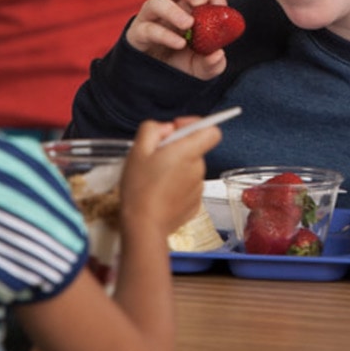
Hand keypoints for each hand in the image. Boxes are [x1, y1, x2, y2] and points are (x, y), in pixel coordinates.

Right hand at [120, 117, 220, 236]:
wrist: (144, 225)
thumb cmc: (140, 188)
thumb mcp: (138, 150)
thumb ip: (153, 130)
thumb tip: (167, 128)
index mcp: (188, 152)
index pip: (212, 130)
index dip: (196, 125)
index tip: (177, 130)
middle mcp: (198, 168)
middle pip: (194, 149)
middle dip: (177, 149)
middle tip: (154, 158)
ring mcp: (198, 188)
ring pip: (189, 168)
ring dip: (175, 168)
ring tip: (154, 179)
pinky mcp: (195, 203)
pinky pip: (187, 186)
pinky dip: (176, 186)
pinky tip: (159, 193)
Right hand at [125, 0, 230, 78]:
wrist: (158, 84)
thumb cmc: (183, 65)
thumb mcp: (204, 68)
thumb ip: (214, 63)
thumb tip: (218, 54)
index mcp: (188, 8)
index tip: (221, 7)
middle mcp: (168, 8)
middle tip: (200, 2)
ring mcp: (150, 20)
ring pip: (155, 2)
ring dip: (173, 11)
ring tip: (188, 25)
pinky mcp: (137, 35)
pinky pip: (147, 29)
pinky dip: (164, 34)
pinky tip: (179, 44)